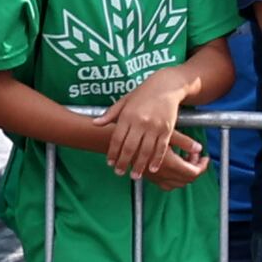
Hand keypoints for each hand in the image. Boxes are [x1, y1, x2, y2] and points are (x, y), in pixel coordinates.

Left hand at [102, 68, 199, 183]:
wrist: (166, 86)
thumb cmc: (143, 93)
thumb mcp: (124, 100)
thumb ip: (110, 114)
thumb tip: (95, 123)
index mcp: (128, 115)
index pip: (117, 138)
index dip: (112, 152)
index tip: (110, 162)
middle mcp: (140, 122)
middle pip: (129, 148)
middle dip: (123, 162)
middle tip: (119, 172)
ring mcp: (155, 127)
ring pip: (145, 151)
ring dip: (139, 165)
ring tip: (134, 175)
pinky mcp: (167, 129)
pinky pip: (161, 148)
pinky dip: (156, 160)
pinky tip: (152, 169)